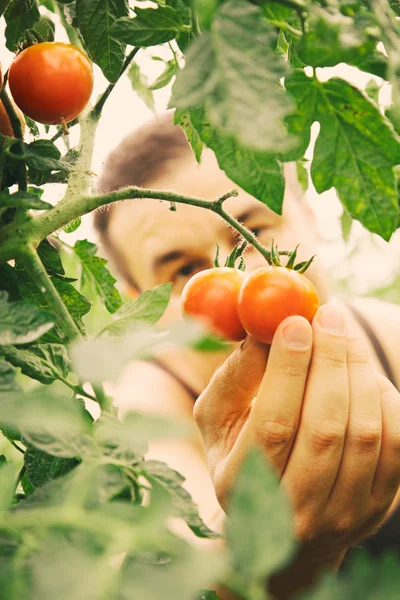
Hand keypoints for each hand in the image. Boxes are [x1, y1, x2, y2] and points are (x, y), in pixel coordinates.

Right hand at [194, 304, 399, 567]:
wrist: (282, 512)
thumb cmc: (242, 450)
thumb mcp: (220, 416)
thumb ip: (236, 375)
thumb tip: (265, 326)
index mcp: (240, 487)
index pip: (272, 425)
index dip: (287, 370)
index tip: (295, 322)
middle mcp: (293, 511)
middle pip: (324, 430)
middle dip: (330, 362)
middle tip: (329, 316)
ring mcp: (341, 515)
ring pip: (365, 433)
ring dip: (358, 372)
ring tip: (343, 335)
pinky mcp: (377, 505)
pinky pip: (395, 442)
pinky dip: (382, 396)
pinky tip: (361, 371)